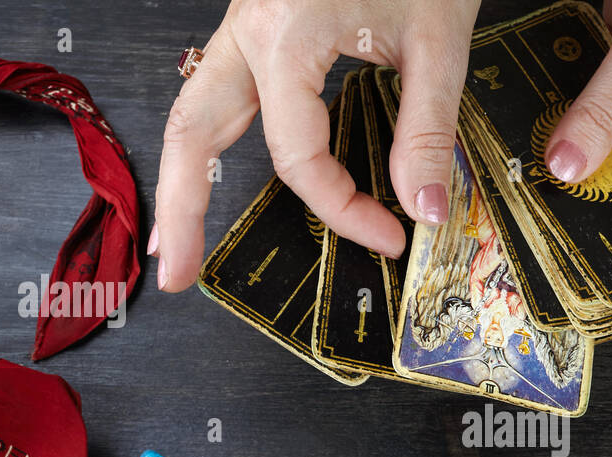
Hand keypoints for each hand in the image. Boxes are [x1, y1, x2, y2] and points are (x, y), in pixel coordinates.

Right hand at [152, 0, 480, 291]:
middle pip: (191, 133)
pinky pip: (218, 89)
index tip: (389, 232)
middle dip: (180, 207)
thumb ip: (427, 130)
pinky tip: (209, 172)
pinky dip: (207, 139)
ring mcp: (245, 26)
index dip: (344, 208)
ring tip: (174, 239)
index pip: (299, 158)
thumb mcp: (437, 39)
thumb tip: (423, 206)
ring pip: (190, 109)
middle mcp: (248, 30)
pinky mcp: (257, 25)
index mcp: (285, 33)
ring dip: (178, 176)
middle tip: (178, 274)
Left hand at [544, 0, 611, 183]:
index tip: (579, 217)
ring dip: (572, 134)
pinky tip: (543, 107)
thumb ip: (608, 107)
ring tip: (537, 149)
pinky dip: (567, 98)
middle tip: (546, 183)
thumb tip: (570, 162)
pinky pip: (589, 93)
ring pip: (603, 129)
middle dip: (590, 170)